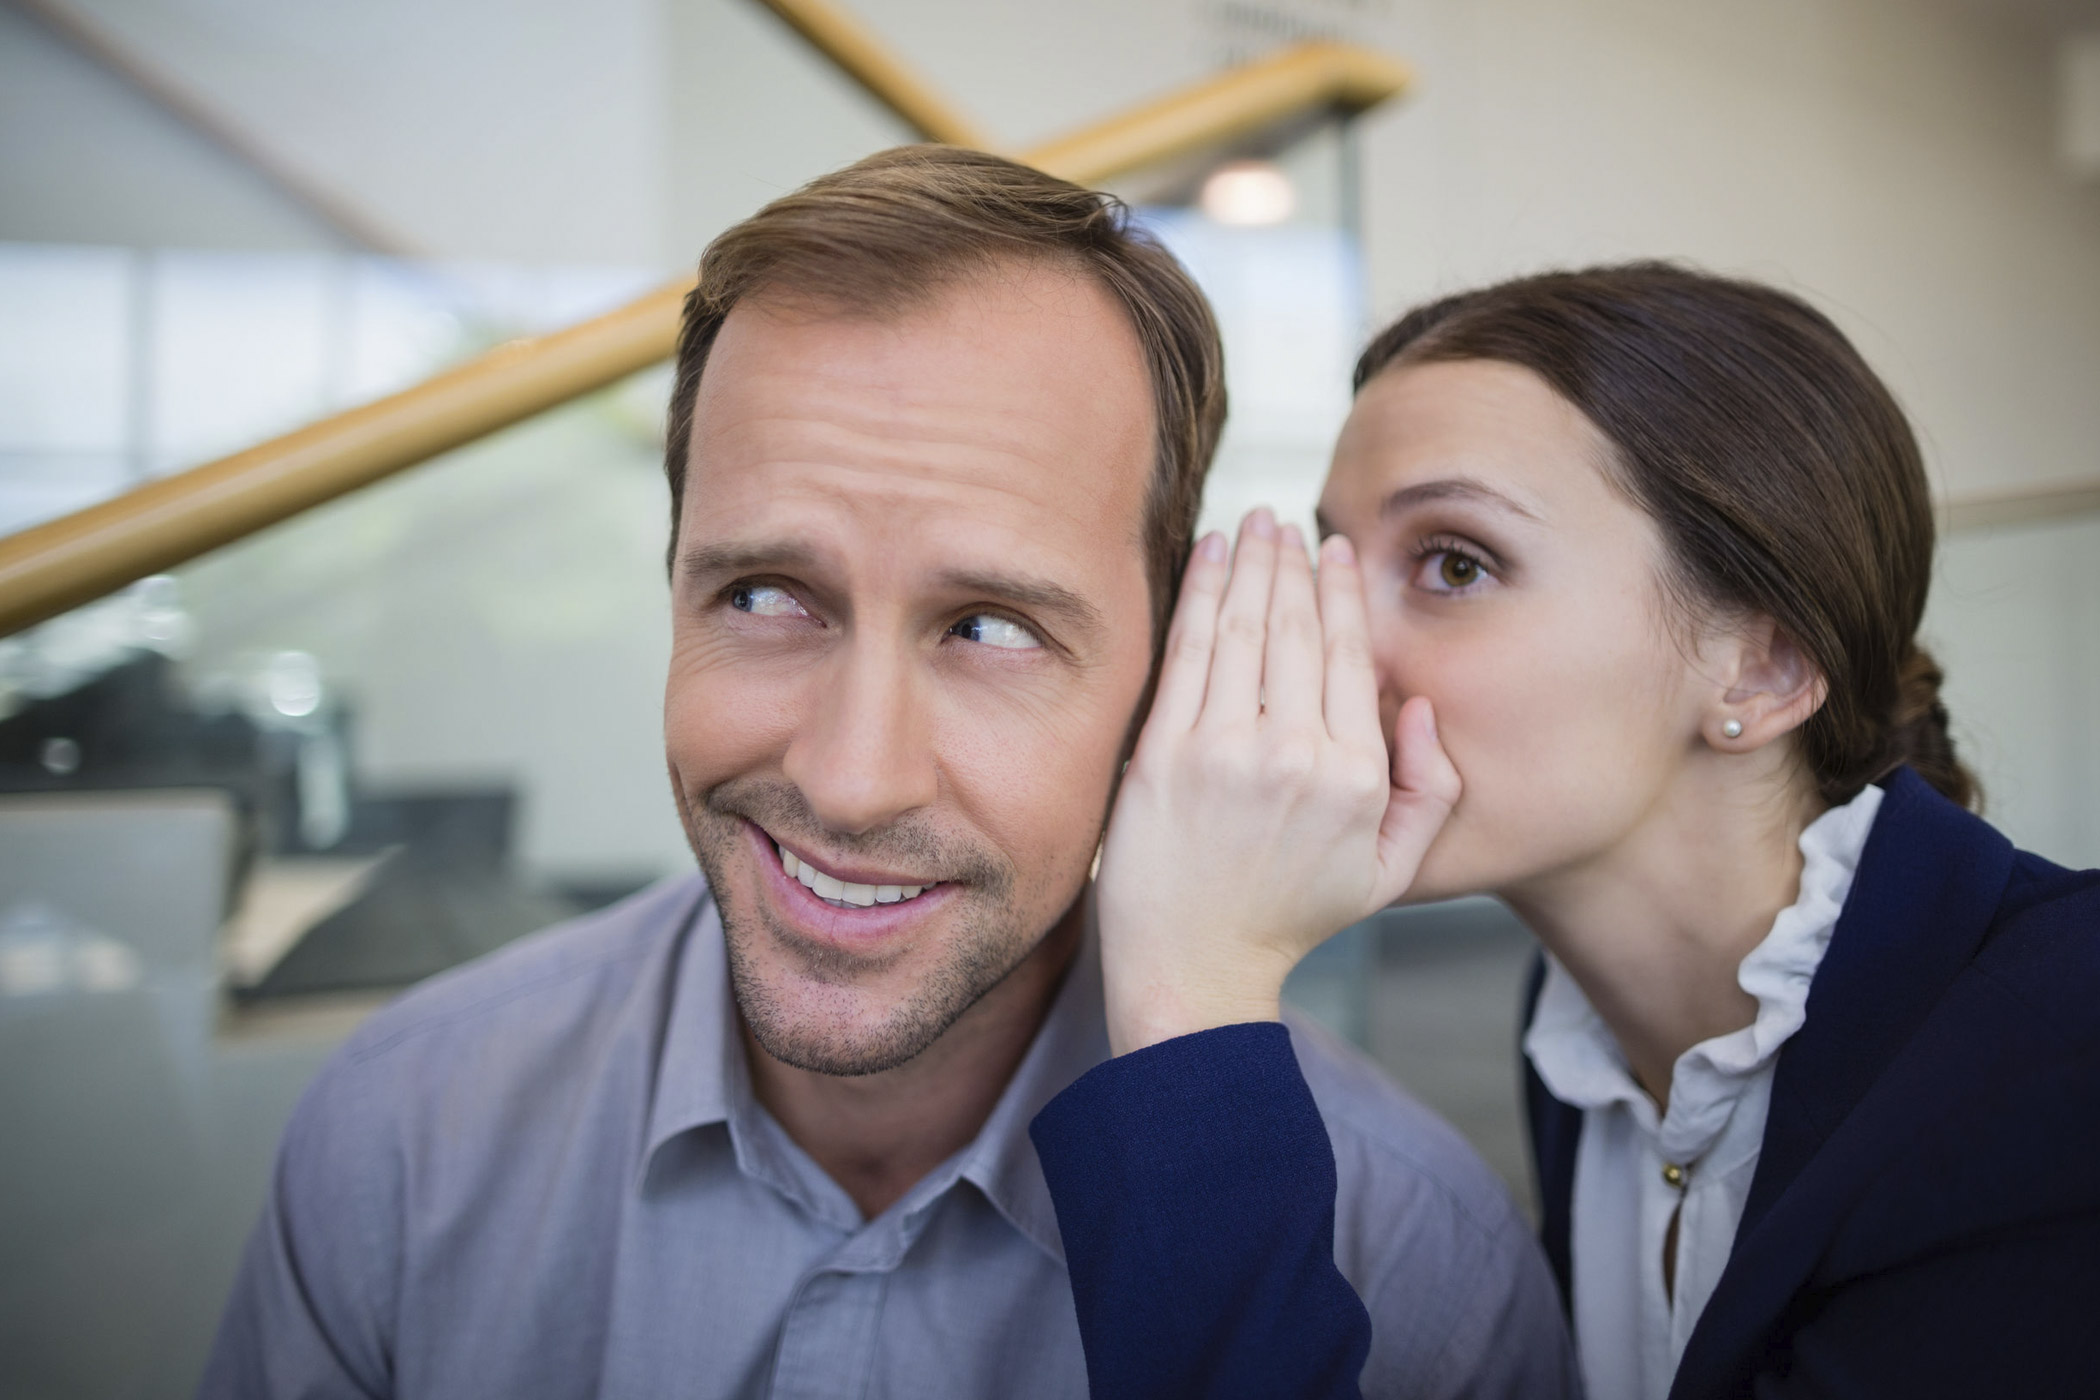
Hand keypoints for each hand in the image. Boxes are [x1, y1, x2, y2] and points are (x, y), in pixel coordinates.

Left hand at [1095, 508, 1460, 1054]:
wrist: (1195, 969)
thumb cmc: (1290, 918)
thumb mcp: (1388, 871)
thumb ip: (1430, 790)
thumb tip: (1417, 706)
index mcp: (1355, 778)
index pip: (1349, 658)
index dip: (1340, 594)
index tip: (1333, 551)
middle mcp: (1295, 756)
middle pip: (1295, 631)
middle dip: (1290, 563)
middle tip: (1283, 520)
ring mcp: (1223, 753)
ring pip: (1242, 630)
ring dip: (1247, 565)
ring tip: (1250, 524)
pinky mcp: (1163, 756)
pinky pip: (1186, 654)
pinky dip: (1196, 595)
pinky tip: (1205, 556)